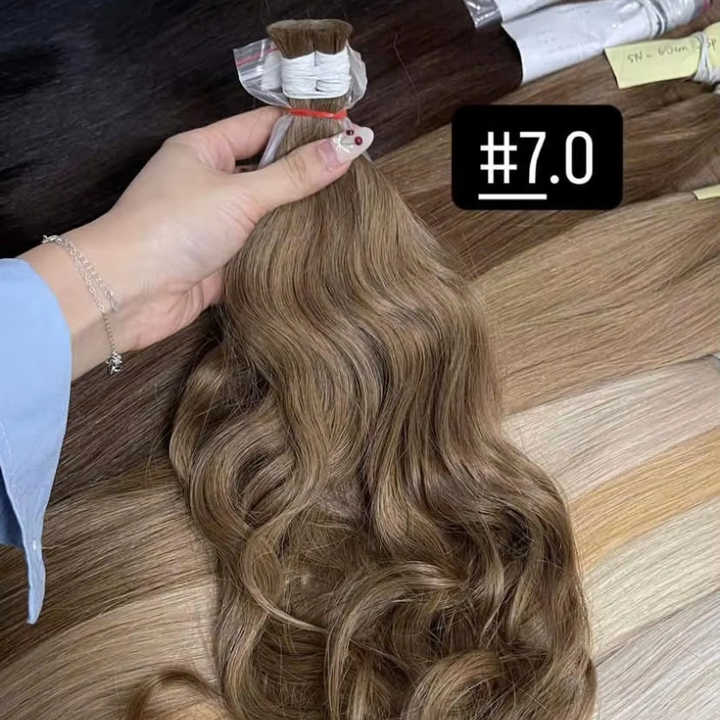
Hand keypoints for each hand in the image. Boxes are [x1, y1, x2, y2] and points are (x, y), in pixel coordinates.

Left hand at [21, 108, 373, 377]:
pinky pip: (262, 248)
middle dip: (308, 173)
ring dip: (300, 213)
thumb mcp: (239, 194)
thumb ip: (295, 175)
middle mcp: (210, 182)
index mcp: (205, 149)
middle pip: (269, 170)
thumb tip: (349, 146)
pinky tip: (323, 246)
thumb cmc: (173, 227)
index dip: (306, 128)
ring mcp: (216, 224)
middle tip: (358, 175)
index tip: (351, 134)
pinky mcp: (222, 261)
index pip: (264, 127)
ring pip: (268, 212)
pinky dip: (287, 248)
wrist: (128, 294)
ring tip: (351, 210)